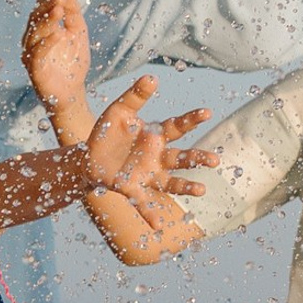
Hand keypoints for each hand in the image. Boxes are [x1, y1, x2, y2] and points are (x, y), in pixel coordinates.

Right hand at [21, 0, 90, 113]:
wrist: (72, 92)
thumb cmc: (73, 63)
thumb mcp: (78, 33)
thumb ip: (74, 15)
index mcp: (42, 29)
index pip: (42, 7)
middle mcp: (33, 40)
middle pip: (35, 17)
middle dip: (48, 4)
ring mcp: (31, 54)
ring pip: (34, 33)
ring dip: (46, 20)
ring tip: (59, 10)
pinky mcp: (34, 70)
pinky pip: (37, 54)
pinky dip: (47, 42)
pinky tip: (59, 33)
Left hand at [85, 78, 215, 220]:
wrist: (88, 157)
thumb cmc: (108, 133)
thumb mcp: (119, 111)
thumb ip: (135, 96)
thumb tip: (151, 77)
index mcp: (156, 135)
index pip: (178, 127)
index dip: (192, 120)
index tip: (207, 113)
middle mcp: (157, 157)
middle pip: (182, 158)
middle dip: (198, 159)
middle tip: (215, 161)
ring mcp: (148, 175)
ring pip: (172, 182)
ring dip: (186, 187)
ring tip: (201, 190)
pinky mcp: (133, 190)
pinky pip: (144, 203)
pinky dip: (151, 214)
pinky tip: (157, 225)